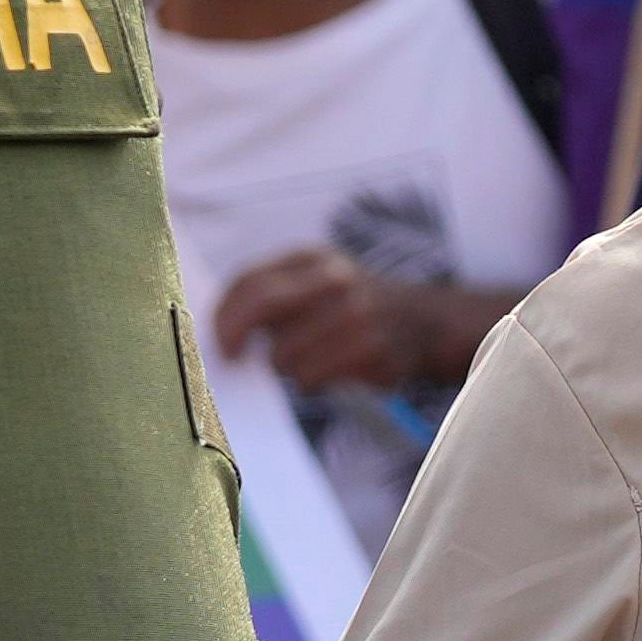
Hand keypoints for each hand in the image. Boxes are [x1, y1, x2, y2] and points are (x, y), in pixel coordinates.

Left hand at [219, 249, 491, 401]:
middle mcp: (335, 278)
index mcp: (311, 258)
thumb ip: (273, 298)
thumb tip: (221, 333)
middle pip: (262, 305)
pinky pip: (314, 377)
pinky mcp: (372, 349)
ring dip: (283, 368)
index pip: (250, 280)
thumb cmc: (350, 308)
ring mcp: (356, 312)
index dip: (224, 314)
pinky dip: (310, 382)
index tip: (217, 342)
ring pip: (285, 354)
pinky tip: (323, 374)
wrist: (424, 320)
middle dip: (236, 337)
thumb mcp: (316, 284)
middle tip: (232, 362)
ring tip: (299, 366)